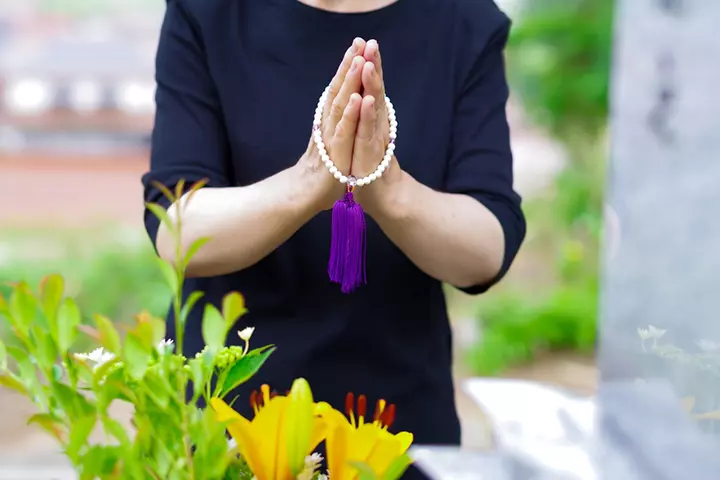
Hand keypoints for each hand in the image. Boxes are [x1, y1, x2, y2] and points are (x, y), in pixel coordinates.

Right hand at [298, 38, 366, 210]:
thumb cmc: (321, 172)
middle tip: (360, 42)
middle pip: (338, 90)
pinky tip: (356, 98)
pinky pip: (343, 131)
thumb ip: (336, 128)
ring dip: (349, 82)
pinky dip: (349, 114)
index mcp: (329, 122)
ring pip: (340, 105)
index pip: (338, 90)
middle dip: (349, 65)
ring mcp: (330, 138)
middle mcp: (327, 125)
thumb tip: (340, 112)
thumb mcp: (332, 145)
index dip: (347, 69)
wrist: (302, 196)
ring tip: (358, 60)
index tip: (358, 47)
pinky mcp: (334, 153)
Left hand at [352, 40, 400, 209]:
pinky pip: (368, 131)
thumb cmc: (370, 168)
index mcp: (371, 119)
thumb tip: (362, 100)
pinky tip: (366, 99)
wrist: (384, 198)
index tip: (362, 43)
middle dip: (372, 65)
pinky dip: (367, 115)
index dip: (367, 66)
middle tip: (371, 43)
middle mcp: (376, 125)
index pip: (369, 88)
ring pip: (373, 107)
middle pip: (374, 91)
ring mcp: (374, 138)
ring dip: (371, 84)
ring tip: (368, 63)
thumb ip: (365, 120)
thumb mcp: (363, 139)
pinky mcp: (370, 153)